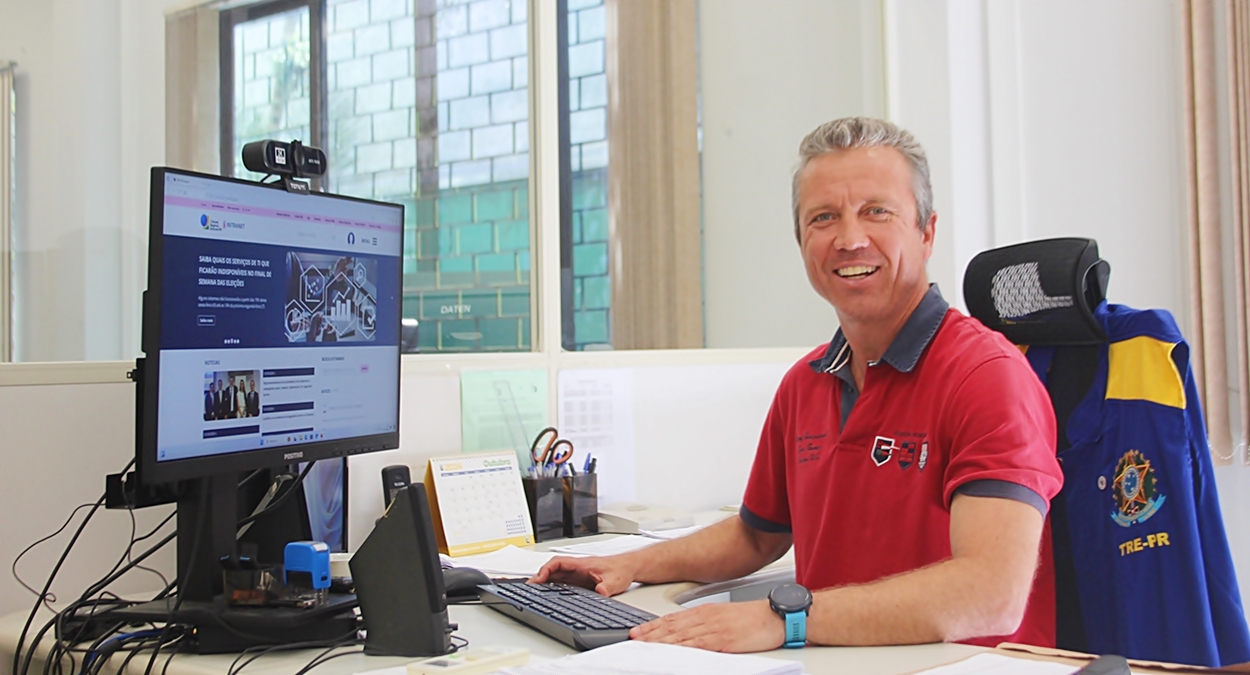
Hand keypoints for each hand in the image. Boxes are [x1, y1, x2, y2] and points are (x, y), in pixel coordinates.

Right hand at [529, 555, 637, 596]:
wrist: (629, 567)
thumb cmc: (621, 569)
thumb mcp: (615, 580)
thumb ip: (607, 586)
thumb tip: (600, 591)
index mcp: (582, 564)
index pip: (558, 562)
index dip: (545, 570)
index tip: (538, 579)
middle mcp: (577, 567)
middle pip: (553, 569)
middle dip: (540, 577)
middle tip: (530, 588)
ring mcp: (578, 573)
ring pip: (556, 574)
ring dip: (545, 581)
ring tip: (534, 591)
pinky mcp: (580, 580)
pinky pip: (563, 581)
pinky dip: (553, 585)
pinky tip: (549, 593)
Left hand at [630, 599, 784, 652]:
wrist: (775, 616)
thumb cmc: (754, 618)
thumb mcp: (725, 616)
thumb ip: (706, 623)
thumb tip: (688, 633)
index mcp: (706, 611)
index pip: (673, 619)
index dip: (653, 625)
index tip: (639, 630)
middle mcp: (707, 618)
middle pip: (672, 626)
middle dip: (651, 633)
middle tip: (634, 638)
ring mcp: (714, 628)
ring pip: (681, 636)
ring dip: (660, 641)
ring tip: (644, 645)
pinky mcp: (724, 640)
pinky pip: (699, 645)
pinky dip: (683, 649)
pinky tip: (672, 652)